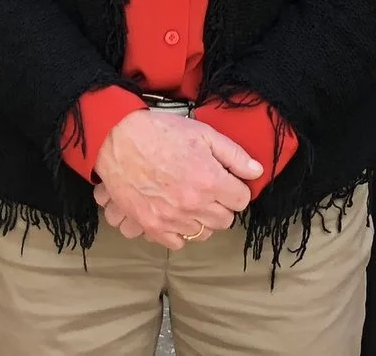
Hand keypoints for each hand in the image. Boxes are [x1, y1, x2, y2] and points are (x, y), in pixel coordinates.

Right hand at [91, 108, 258, 249]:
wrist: (118, 140)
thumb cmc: (161, 132)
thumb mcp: (203, 133)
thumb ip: (233, 154)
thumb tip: (257, 171)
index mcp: (210, 180)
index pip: (241, 200)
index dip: (236, 188)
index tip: (228, 182)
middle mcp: (194, 204)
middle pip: (225, 220)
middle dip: (222, 205)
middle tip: (210, 190)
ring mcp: (172, 219)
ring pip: (203, 233)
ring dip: (203, 219)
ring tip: (192, 201)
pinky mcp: (152, 226)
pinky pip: (178, 243)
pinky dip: (180, 231)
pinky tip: (176, 213)